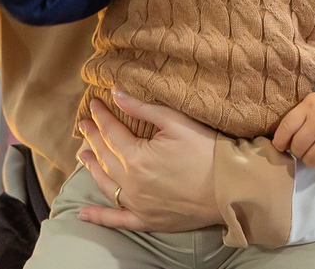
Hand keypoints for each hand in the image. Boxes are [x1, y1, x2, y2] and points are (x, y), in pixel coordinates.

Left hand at [76, 90, 221, 231]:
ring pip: (107, 185)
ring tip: (83, 156)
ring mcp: (138, 205)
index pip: (111, 132)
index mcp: (136, 158)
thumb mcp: (175, 121)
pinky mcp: (148, 220)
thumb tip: (116, 94)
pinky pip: (118, 220)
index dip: (101, 116)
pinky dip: (99, 218)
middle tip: (83, 125)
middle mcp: (132, 184)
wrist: (231, 187)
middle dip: (92, 138)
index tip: (93, 104)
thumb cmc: (207, 151)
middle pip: (105, 157)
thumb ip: (142, 108)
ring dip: (92, 169)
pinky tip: (83, 214)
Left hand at [271, 92, 314, 169]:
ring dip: (307, 159)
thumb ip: (295, 120)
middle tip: (300, 147)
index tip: (279, 146)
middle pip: (298, 146)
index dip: (279, 140)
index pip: (287, 127)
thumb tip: (281, 145)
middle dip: (296, 150)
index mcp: (308, 108)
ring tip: (311, 151)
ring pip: (310, 158)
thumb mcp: (308, 105)